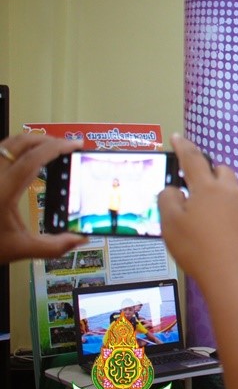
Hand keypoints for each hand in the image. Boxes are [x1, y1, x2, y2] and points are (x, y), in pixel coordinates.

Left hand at [0, 134, 86, 263]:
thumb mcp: (18, 248)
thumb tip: (78, 239)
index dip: (57, 148)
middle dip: (47, 140)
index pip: (33, 158)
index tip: (74, 145)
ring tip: (48, 150)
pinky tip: (23, 160)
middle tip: (65, 146)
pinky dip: (15, 150)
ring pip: (7, 145)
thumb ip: (52, 246)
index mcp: (3, 190)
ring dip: (30, 142)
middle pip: (20, 143)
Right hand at [158, 134, 237, 284]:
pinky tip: (220, 231)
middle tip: (193, 187)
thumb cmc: (198, 247)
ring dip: (219, 194)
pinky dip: (229, 212)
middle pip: (221, 171)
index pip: (193, 159)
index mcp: (208, 187)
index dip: (183, 147)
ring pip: (232, 191)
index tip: (177, 137)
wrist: (236, 275)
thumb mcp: (170, 224)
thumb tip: (175, 190)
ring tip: (205, 213)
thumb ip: (168, 200)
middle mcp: (231, 192)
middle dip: (208, 172)